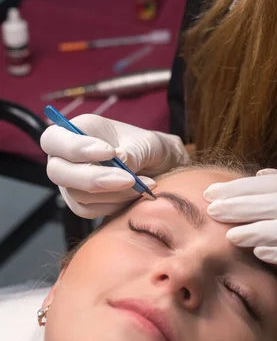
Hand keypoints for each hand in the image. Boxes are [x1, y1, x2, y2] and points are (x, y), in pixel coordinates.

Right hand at [40, 115, 189, 218]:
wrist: (158, 167)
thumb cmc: (147, 147)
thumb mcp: (146, 143)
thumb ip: (132, 151)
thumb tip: (119, 161)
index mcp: (78, 130)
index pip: (54, 139)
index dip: (76, 148)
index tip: (110, 152)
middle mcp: (67, 157)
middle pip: (57, 172)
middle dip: (94, 178)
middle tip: (129, 179)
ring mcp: (71, 182)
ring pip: (77, 194)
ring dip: (113, 193)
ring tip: (144, 184)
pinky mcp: (81, 203)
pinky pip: (89, 210)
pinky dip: (115, 205)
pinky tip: (136, 195)